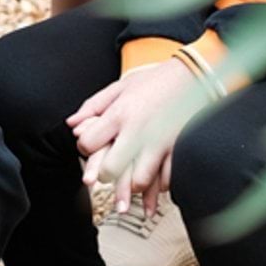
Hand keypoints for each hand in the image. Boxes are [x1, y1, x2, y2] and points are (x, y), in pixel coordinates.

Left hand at [68, 60, 201, 218]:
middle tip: (107, 175)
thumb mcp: (120, 86)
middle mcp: (137, 131)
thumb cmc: (154, 80)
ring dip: (133, 186)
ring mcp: (159, 142)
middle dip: (106, 176)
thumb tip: (71, 125)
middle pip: (111, 169)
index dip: (84, 149)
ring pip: (139, 179)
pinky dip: (159, 188)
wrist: (193, 75)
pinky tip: (154, 191)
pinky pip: (167, 179)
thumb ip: (94, 106)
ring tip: (129, 188)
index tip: (89, 148)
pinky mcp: (178, 149)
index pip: (89, 143)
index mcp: (120, 114)